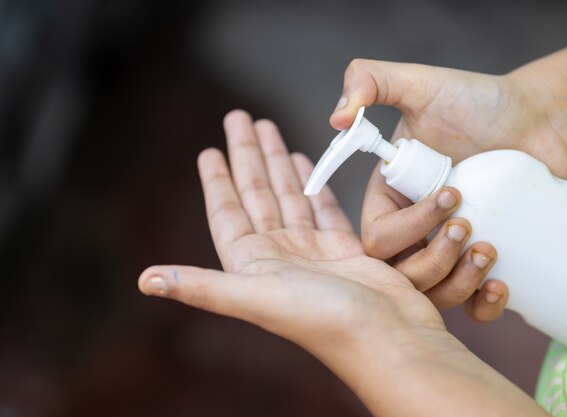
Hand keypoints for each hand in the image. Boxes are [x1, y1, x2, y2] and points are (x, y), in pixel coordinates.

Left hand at [137, 110, 547, 416]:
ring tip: (271, 130)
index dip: (217, 181)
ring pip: (289, 196)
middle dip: (248, 156)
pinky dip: (313, 184)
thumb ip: (202, 286)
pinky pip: (322, 207)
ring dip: (278, 163)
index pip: (228, 212)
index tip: (208, 149)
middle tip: (241, 117)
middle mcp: (279, 255)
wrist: (386, 338)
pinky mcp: (344, 249)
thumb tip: (144, 281)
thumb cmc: (322, 321)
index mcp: (252, 263)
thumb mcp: (256, 297)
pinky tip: (305, 162)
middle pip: (257, 194)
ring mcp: (312, 251)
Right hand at [330, 59, 566, 320]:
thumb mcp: (419, 84)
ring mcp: (447, 251)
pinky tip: (500, 284)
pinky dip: (483, 306)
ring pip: (433, 296)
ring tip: (491, 250)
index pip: (378, 238)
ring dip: (458, 283)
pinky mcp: (480, 266)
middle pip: (401, 276)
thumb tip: (336, 120)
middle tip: (469, 226)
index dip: (408, 228)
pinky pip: (471, 308)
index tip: (452, 195)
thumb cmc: (477, 102)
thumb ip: (370, 82)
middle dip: (433, 259)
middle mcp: (413, 231)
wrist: (537, 120)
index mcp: (388, 199)